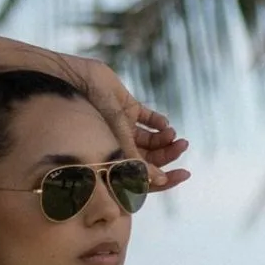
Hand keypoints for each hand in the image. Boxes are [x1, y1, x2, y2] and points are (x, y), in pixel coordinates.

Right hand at [45, 52, 190, 193]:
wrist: (79, 84)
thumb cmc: (90, 117)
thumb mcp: (116, 145)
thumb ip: (137, 164)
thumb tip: (161, 180)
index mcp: (113, 160)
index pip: (142, 176)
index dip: (164, 178)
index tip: (184, 173)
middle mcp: (119, 145)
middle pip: (150, 157)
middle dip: (168, 154)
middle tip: (183, 145)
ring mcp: (123, 126)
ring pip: (151, 138)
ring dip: (165, 137)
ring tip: (172, 132)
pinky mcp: (126, 107)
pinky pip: (147, 117)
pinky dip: (158, 121)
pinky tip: (164, 123)